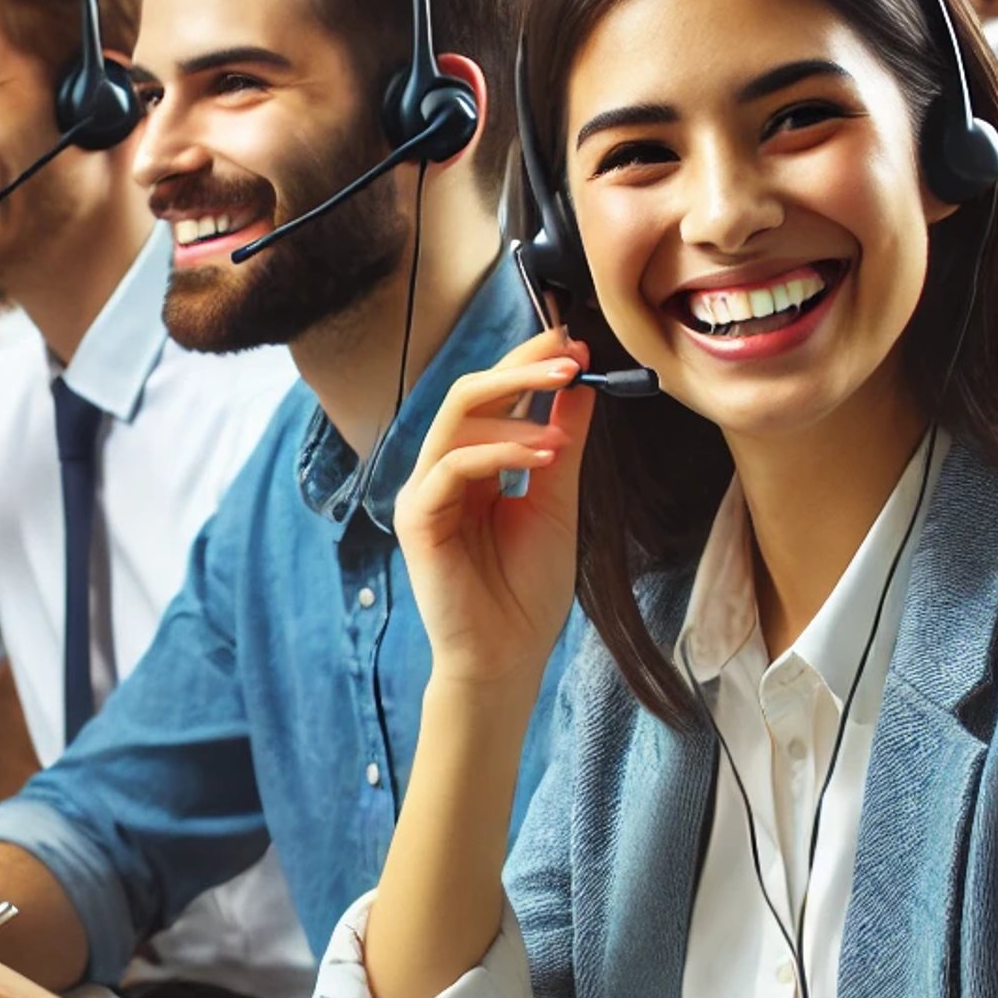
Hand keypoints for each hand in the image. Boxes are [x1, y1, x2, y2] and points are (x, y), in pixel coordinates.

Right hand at [392, 328, 593, 690]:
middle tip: (569, 355)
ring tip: (564, 429)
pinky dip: (498, 451)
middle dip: (520, 368)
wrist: (507, 657)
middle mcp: (442, 471)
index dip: (528, 363)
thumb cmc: (527, 590)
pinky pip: (451, 465)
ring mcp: (425, 493)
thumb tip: (580, 385)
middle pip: (468, 393)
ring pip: (457, 420)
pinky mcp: (417, 519)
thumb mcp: (557, 502)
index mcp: (472, 465)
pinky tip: (543, 455)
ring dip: (516, 410)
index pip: (493, 396)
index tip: (574, 341)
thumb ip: (563, 443)